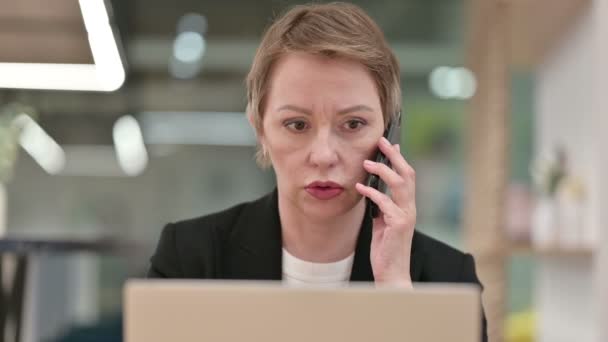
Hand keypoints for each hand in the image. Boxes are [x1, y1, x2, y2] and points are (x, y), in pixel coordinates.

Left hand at [355, 136, 416, 287]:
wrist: (392, 273)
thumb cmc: (386, 250)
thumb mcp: (382, 224)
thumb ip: (381, 208)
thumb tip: (372, 191)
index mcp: (406, 206)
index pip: (407, 176)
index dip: (399, 159)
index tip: (390, 143)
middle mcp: (410, 208)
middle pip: (407, 174)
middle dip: (395, 155)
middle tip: (382, 141)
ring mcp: (406, 216)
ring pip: (400, 184)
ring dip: (383, 169)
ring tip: (367, 162)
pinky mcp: (399, 224)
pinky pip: (385, 202)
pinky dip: (372, 192)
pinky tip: (360, 187)